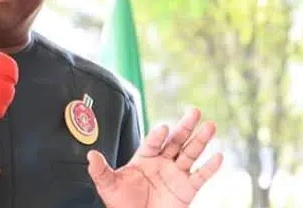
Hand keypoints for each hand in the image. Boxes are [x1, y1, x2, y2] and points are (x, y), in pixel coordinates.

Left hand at [87, 107, 222, 207]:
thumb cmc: (122, 204)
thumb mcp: (108, 186)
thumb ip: (100, 170)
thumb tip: (90, 155)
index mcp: (144, 158)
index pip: (152, 142)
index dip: (158, 136)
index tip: (163, 128)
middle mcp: (162, 162)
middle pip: (175, 141)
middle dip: (184, 126)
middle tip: (194, 111)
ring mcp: (176, 174)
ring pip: (190, 153)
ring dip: (201, 140)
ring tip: (210, 125)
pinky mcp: (187, 189)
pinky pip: (201, 177)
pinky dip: (210, 167)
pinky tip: (218, 156)